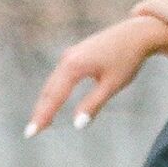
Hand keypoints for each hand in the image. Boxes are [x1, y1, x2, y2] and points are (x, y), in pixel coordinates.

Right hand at [27, 7, 167, 136]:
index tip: (31, 133)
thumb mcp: (112, 85)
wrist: (137, 33)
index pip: (54, 97)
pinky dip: (54, 92)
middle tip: (31, 133)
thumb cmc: (127, 59)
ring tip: (40, 123)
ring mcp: (70, 55)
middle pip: (49, 90)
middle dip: (40, 112)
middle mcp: (67, 59)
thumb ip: (93, 105)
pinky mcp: (75, 55)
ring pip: (53, 83)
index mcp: (74, 66)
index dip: (43, 116)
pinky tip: (53, 103)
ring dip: (45, 103)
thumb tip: (77, 125)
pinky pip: (59, 77)